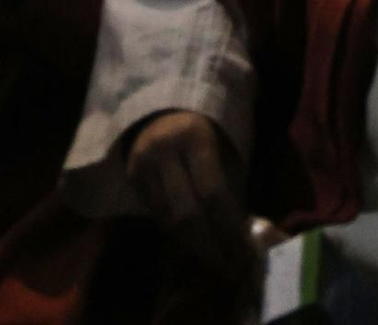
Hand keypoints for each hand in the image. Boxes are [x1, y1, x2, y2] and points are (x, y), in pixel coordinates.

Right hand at [125, 108, 253, 282]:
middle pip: (187, 212)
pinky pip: (157, 215)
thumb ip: (232, 191)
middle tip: (230, 266)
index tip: (245, 254)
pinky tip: (195, 241)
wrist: (163, 112)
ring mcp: (143, 162)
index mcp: (194, 137)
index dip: (229, 229)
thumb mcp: (223, 152)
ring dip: (195, 245)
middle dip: (211, 246)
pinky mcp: (132, 176)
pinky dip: (178, 233)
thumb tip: (244, 238)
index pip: (213, 193)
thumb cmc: (203, 135)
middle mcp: (164, 148)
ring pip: (169, 219)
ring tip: (215, 259)